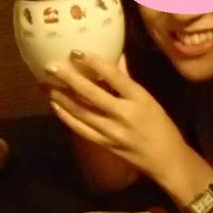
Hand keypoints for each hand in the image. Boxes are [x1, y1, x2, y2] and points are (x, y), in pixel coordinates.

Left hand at [46, 51, 192, 187]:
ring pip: (81, 111)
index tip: (76, 51)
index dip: (94, 62)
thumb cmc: (160, 125)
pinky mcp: (104, 144)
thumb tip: (116, 55)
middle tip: (50, 66)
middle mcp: (124, 114)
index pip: (114, 76)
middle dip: (69, 78)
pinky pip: (81, 129)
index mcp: (139, 98)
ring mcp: (113, 131)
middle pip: (91, 93)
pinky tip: (55, 106)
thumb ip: (128, 79)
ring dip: (62, 97)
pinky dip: (66, 117)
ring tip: (46, 84)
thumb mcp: (148, 99)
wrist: (167, 160)